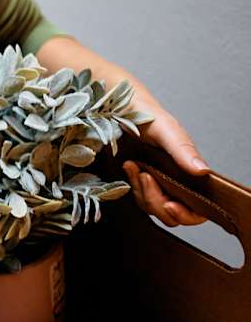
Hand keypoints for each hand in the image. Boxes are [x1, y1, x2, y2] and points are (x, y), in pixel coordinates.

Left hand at [124, 92, 208, 226]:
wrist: (117, 107)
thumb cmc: (146, 115)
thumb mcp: (166, 129)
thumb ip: (183, 149)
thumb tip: (202, 171)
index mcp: (189, 173)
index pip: (196, 209)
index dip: (187, 213)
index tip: (170, 204)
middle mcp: (175, 183)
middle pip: (171, 214)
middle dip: (157, 201)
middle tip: (147, 178)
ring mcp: (155, 184)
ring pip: (152, 208)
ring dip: (142, 191)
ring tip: (136, 166)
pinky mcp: (136, 182)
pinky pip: (136, 197)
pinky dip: (132, 185)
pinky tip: (129, 166)